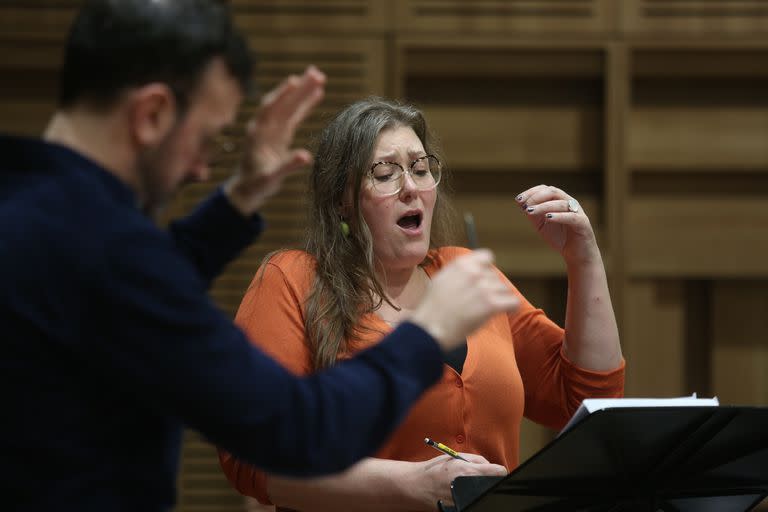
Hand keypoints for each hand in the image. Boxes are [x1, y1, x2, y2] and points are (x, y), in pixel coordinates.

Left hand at [224, 66, 325, 215]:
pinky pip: (294, 114)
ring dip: (303, 91)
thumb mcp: (270, 178)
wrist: (248, 187)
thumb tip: (306, 156)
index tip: (294, 82)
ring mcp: (273, 128)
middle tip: (316, 73)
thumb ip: (287, 166)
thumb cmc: (257, 183)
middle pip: (283, 102)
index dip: (281, 96)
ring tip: (320, 76)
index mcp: (258, 134)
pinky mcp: (281, 132)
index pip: (270, 109)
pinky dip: (305, 104)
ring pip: (290, 106)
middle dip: (299, 88)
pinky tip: (318, 92)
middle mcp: (265, 126)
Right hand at [406, 454, 506, 509]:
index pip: (499, 472)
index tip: (494, 471)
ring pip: (483, 492)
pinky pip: (474, 499)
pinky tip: (461, 492)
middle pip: (493, 484)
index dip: (498, 470)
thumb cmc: (435, 470)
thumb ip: (476, 460)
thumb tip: (491, 467)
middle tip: (478, 477)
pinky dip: (471, 495)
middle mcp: (470, 487)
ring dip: (480, 488)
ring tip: (466, 484)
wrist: (417, 487)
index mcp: (469, 471)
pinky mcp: (461, 508)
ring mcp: (466, 500)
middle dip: (488, 479)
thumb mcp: (455, 458)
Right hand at [410, 249, 518, 351]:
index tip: (483, 279)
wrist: (430, 328)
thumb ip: (459, 272)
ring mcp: (483, 288)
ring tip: (487, 309)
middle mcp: (474, 273)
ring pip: (504, 289)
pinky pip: (513, 302)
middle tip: (480, 301)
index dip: (486, 269)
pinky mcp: (491, 304)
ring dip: (499, 298)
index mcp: (461, 264)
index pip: (487, 256)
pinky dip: (511, 307)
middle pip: (495, 276)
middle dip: (490, 287)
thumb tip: (474, 270)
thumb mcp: (441, 279)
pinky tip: (506, 311)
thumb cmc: (432, 308)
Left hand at [516, 185, 598, 265]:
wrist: (577, 255)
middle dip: (537, 197)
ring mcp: (578, 212)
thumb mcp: (541, 225)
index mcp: (560, 201)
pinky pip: (571, 217)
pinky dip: (559, 216)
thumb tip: (520, 203)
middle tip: (525, 205)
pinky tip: (547, 218)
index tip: (518, 200)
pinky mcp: (583, 224)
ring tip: (530, 211)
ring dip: (544, 206)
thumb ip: (533, 214)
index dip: (532, 192)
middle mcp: (570, 203)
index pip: (546, 190)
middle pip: (554, 192)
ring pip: (561, 203)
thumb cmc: (560, 238)